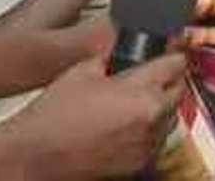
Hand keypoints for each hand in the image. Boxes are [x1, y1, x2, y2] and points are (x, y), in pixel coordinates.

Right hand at [8, 54, 185, 180]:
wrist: (36, 154)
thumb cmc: (55, 115)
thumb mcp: (84, 70)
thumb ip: (113, 57)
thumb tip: (126, 52)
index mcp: (142, 92)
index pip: (176, 65)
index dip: (172, 55)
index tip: (168, 54)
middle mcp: (152, 120)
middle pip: (179, 91)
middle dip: (168, 81)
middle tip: (151, 75)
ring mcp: (147, 144)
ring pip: (170, 117)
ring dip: (160, 106)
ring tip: (135, 101)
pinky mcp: (139, 163)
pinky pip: (156, 139)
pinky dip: (149, 129)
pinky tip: (127, 123)